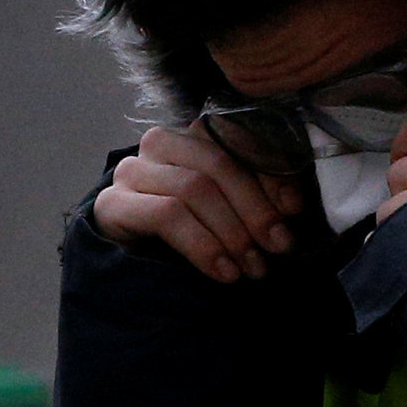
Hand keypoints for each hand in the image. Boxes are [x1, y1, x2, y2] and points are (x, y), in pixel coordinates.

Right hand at [92, 125, 303, 281]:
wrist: (132, 263)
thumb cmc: (191, 232)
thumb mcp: (230, 209)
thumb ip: (257, 196)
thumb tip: (290, 206)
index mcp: (193, 134)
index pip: (237, 140)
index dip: (270, 173)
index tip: (294, 211)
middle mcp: (159, 143)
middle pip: (217, 164)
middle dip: (254, 208)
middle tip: (278, 247)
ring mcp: (132, 171)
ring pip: (193, 188)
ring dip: (231, 232)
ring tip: (251, 266)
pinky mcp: (112, 204)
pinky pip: (167, 216)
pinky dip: (203, 246)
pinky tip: (223, 271)